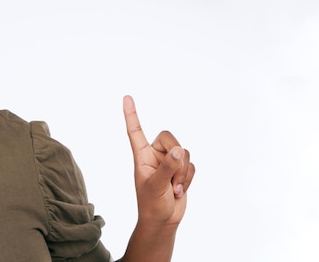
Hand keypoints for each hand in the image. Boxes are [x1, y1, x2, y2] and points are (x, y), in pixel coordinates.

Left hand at [123, 95, 194, 227]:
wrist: (163, 221)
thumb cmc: (151, 204)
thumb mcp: (156, 186)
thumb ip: (168, 167)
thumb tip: (179, 149)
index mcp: (141, 156)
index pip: (135, 131)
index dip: (131, 114)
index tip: (126, 97)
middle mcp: (155, 155)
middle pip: (171, 138)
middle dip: (176, 158)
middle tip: (172, 178)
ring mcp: (169, 162)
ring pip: (184, 153)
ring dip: (183, 173)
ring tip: (173, 188)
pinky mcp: (181, 170)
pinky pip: (192, 165)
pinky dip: (188, 179)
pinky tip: (179, 191)